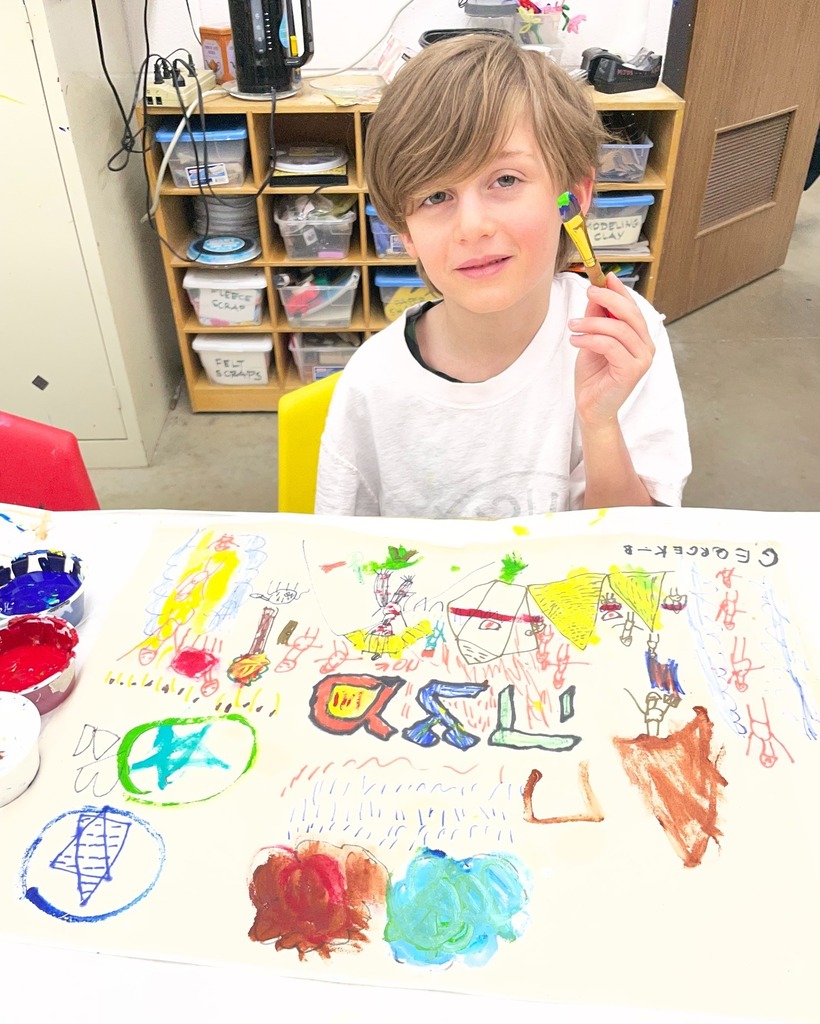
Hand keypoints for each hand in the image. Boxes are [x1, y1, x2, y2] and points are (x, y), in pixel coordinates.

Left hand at [568, 273, 654, 428]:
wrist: (592, 408)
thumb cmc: (594, 377)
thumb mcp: (592, 341)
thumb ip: (597, 319)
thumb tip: (595, 293)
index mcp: (639, 338)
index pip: (633, 308)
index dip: (620, 291)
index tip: (604, 278)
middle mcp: (646, 347)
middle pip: (630, 314)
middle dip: (608, 299)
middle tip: (589, 292)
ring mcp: (642, 359)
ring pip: (618, 329)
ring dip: (592, 323)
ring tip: (572, 325)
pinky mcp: (632, 370)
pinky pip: (610, 345)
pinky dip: (590, 339)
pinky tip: (575, 340)